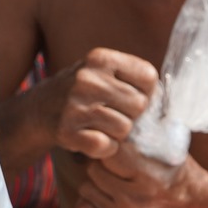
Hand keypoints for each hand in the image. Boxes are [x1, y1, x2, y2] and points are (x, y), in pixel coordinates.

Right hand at [36, 48, 158, 160]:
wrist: (37, 111)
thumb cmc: (81, 92)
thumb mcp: (101, 72)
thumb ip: (132, 77)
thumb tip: (171, 98)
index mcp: (100, 58)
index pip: (148, 77)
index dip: (146, 92)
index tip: (131, 96)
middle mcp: (87, 79)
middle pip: (139, 105)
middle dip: (132, 115)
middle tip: (114, 114)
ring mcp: (75, 106)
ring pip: (124, 129)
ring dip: (117, 134)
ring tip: (100, 126)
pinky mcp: (67, 132)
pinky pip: (106, 146)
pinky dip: (103, 148)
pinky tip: (92, 138)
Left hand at [74, 141, 207, 207]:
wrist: (191, 200)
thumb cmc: (170, 164)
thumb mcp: (161, 140)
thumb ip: (135, 130)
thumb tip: (103, 114)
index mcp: (150, 174)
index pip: (109, 152)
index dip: (112, 146)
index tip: (121, 147)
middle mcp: (139, 199)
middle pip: (94, 170)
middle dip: (102, 164)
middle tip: (117, 166)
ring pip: (87, 189)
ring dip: (96, 182)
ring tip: (116, 181)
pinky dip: (88, 206)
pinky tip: (104, 199)